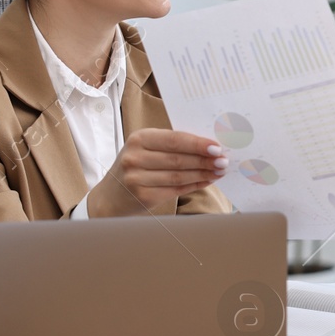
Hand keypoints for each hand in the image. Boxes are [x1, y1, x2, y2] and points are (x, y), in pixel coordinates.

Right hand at [85, 128, 227, 217]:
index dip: (198, 144)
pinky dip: (194, 185)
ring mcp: (137, 178)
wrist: (110, 197)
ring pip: (179, 176)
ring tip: (220, 171)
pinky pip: (176, 190)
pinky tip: (207, 181)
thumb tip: (209, 146)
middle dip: (205, 160)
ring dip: (203, 173)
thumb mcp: (146, 149)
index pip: (175, 139)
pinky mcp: (143, 196)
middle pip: (179, 158)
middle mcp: (135, 157)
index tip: (217, 147)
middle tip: (224, 161)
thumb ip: (171, 145)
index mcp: (139, 138)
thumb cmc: (135, 167)